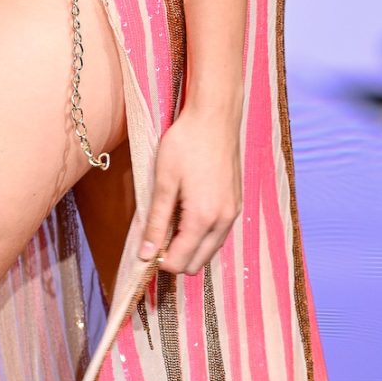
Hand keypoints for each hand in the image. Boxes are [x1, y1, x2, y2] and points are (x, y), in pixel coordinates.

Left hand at [138, 101, 242, 274]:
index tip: (146, 248)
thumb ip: (155, 221)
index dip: (160, 261)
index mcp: (203, 218)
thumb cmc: (186, 143)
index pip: (181, 262)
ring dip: (190, 247)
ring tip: (170, 223)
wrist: (214, 116)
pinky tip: (187, 214)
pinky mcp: (236, 203)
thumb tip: (146, 254)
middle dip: (175, 258)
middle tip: (156, 237)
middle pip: (198, 263)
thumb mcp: (164, 181)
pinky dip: (203, 235)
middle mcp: (223, 221)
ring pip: (210, 250)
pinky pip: (219, 234)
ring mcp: (233, 213)